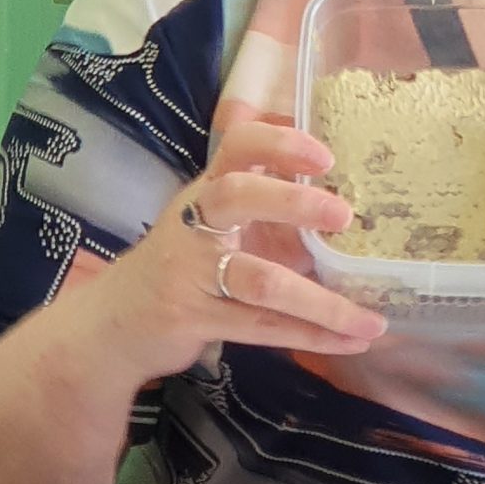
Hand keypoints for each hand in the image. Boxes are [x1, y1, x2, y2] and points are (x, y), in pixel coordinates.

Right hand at [82, 120, 385, 385]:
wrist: (113, 326)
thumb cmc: (180, 269)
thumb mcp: (215, 230)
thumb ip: (269, 218)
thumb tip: (350, 218)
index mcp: (207, 194)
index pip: (236, 147)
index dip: (279, 143)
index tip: (325, 156)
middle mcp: (194, 225)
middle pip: (237, 196)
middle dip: (292, 201)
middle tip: (345, 215)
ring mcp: (189, 272)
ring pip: (260, 281)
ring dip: (321, 303)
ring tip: (371, 319)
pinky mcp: (192, 318)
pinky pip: (260, 327)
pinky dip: (310, 335)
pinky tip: (351, 340)